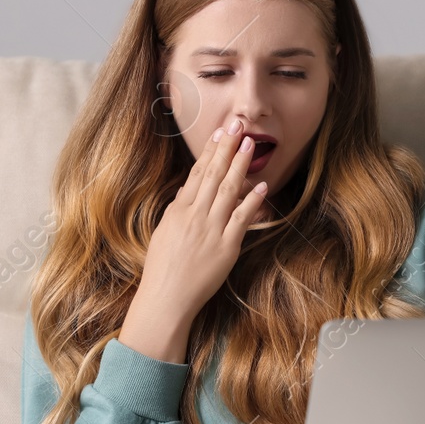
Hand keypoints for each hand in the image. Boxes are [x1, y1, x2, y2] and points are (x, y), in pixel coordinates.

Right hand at [144, 120, 268, 312]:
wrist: (166, 298)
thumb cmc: (163, 269)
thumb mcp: (164, 233)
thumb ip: (177, 210)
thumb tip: (186, 192)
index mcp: (179, 210)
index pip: (197, 173)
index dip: (210, 151)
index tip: (220, 133)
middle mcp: (195, 215)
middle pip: (213, 174)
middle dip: (228, 148)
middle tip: (239, 125)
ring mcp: (211, 230)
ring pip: (227, 190)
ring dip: (240, 166)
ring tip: (251, 145)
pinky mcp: (226, 247)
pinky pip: (241, 219)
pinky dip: (252, 202)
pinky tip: (261, 186)